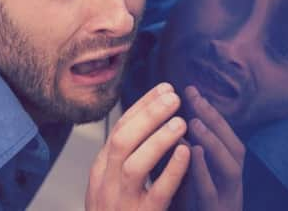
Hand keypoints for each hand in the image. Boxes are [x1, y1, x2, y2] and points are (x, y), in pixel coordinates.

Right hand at [86, 83, 190, 210]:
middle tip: (174, 96)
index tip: (163, 89)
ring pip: (135, 164)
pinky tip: (187, 153)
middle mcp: (106, 184)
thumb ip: (124, 158)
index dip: (142, 107)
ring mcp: (121, 203)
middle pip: (122, 140)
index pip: (119, 130)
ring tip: (181, 121)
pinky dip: (172, 170)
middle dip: (148, 114)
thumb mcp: (111, 185)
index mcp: (100, 171)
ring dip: (158, 139)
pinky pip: (157, 193)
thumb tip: (146, 121)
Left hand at [179, 86, 243, 210]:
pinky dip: (204, 173)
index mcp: (225, 172)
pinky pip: (212, 194)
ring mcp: (229, 200)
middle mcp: (232, 184)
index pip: (221, 136)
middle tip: (193, 96)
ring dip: (213, 142)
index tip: (188, 88)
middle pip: (232, 146)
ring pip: (230, 167)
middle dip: (214, 119)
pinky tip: (194, 154)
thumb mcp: (190, 180)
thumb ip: (184, 156)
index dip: (207, 111)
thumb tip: (170, 124)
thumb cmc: (192, 209)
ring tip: (195, 122)